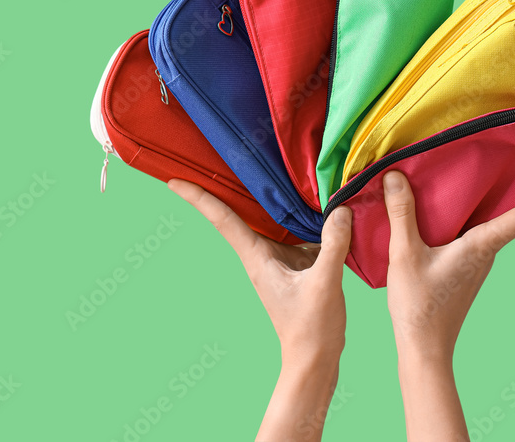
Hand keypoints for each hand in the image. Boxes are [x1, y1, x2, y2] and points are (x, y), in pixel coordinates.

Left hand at [169, 179, 352, 441]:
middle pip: (241, 213)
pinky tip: (315, 199)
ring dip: (270, 197)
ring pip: (272, 219)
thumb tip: (340, 209)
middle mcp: (262, 255)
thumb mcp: (324, 282)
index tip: (174, 181)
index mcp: (257, 258)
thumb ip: (332, 244)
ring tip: (264, 163)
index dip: (199, 198)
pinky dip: (301, 213)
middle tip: (216, 154)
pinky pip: (294, 230)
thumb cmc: (312, 328)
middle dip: (227, 186)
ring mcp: (278, 260)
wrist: (315, 360)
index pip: (223, 220)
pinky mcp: (297, 264)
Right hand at [384, 170, 514, 357]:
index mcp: (482, 245)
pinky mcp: (467, 268)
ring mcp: (479, 262)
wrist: (424, 349)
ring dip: (497, 201)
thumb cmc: (419, 306)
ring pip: (493, 224)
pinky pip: (477, 233)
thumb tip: (395, 175)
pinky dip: (474, 215)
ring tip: (496, 172)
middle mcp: (488, 252)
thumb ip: (401, 213)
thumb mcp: (404, 254)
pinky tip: (454, 207)